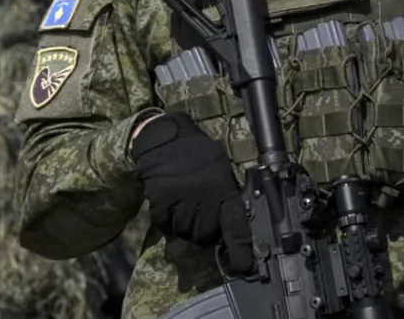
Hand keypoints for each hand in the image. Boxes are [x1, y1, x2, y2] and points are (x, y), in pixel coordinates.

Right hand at [129, 112, 240, 246]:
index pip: (236, 225)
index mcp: (224, 189)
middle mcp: (204, 199)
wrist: (164, 137)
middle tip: (201, 218)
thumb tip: (230, 220)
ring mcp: (181, 202)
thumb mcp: (220, 167)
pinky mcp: (160, 202)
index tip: (243, 266)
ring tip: (184, 209)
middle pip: (206, 235)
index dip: (240, 249)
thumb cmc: (196, 150)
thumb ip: (226, 193)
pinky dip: (167, 222)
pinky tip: (170, 208)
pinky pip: (165, 226)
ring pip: (186, 233)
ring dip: (185, 227)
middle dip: (205, 232)